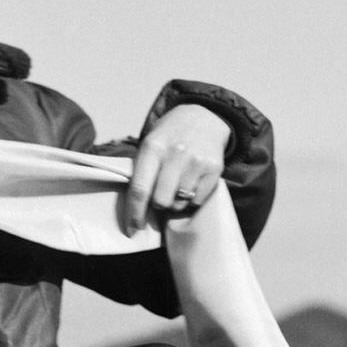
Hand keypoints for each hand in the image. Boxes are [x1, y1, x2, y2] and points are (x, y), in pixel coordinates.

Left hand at [123, 104, 229, 235]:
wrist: (204, 116)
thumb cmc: (170, 135)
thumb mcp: (150, 143)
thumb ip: (142, 171)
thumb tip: (136, 207)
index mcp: (153, 147)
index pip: (140, 189)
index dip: (134, 213)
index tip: (131, 230)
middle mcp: (175, 154)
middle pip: (160, 201)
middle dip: (157, 205)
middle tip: (159, 198)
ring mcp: (197, 162)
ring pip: (179, 203)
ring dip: (175, 202)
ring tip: (176, 187)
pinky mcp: (214, 169)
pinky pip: (197, 200)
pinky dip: (191, 199)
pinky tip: (190, 184)